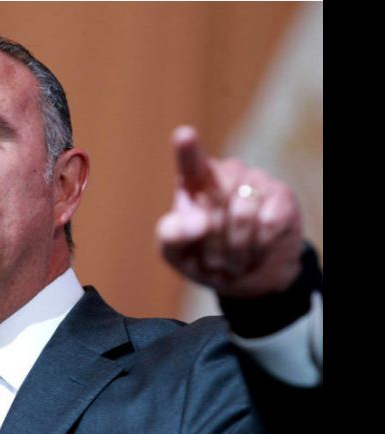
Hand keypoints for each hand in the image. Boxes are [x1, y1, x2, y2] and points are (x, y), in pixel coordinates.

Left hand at [155, 126, 303, 297]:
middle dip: (210, 240)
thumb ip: (171, 236)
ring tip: (233, 259)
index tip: (184, 135)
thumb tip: (197, 222)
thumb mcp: (175, 252)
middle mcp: (226, 173)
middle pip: (214, 202)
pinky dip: (259, 245)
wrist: (244, 277)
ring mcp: (256, 180)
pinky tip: (258, 248)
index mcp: (194, 181)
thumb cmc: (202, 257)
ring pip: (242, 213)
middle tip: (212, 260)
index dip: (187, 150)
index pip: (189, 161)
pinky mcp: (282, 196)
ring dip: (235, 248)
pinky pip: (268, 222)